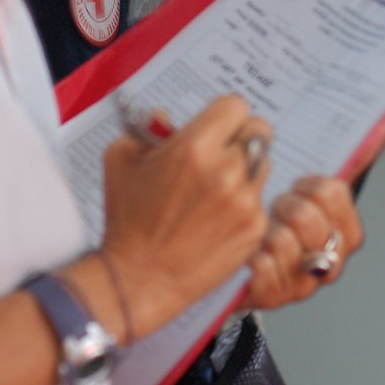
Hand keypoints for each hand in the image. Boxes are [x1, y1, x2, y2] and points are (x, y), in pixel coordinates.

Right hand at [100, 94, 270, 338]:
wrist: (139, 278)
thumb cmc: (127, 220)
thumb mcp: (121, 159)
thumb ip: (147, 129)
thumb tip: (167, 118)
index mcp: (194, 147)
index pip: (235, 106)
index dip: (224, 116)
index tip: (215, 128)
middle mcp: (226, 170)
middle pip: (259, 131)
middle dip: (241, 138)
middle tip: (223, 154)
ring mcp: (245, 201)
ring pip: (263, 165)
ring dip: (245, 170)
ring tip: (216, 191)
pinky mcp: (255, 228)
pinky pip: (261, 201)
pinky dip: (244, 206)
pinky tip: (217, 219)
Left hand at [244, 119, 384, 309]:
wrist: (241, 258)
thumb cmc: (283, 220)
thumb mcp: (315, 190)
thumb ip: (351, 160)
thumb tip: (381, 126)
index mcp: (345, 232)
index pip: (335, 193)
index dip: (311, 184)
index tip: (298, 183)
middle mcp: (329, 261)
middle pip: (309, 219)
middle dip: (286, 205)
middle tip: (276, 207)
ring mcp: (302, 283)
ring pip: (284, 243)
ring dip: (265, 229)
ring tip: (260, 230)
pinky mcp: (272, 297)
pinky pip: (262, 267)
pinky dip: (252, 255)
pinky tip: (250, 254)